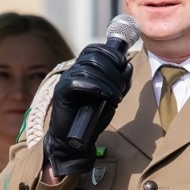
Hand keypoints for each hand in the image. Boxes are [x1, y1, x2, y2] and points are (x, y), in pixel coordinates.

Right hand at [42, 42, 131, 178]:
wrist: (76, 140)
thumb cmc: (93, 117)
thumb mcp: (112, 96)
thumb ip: (120, 81)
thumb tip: (127, 65)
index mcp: (83, 68)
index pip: (93, 49)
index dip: (109, 52)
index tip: (122, 62)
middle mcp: (73, 71)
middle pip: (93, 58)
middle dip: (112, 70)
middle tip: (122, 86)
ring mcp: (65, 80)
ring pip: (88, 70)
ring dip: (108, 81)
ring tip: (117, 96)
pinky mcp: (61, 92)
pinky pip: (78, 82)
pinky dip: (96, 87)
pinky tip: (106, 96)